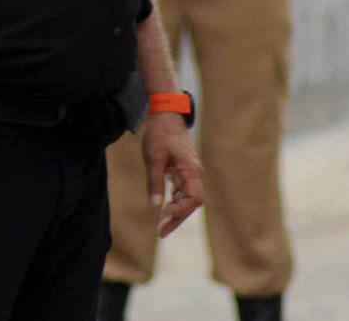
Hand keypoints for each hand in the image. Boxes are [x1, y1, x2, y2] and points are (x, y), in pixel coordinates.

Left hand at [140, 112, 202, 237]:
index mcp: (191, 170)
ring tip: (160, 228)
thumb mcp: (153, 157)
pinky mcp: (183, 173)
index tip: (163, 215)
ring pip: (187, 200)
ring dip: (175, 214)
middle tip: (161, 232)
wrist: (165, 116)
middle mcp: (194, 174)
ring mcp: (189, 174)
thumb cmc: (160, 134)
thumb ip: (155, 181)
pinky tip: (164, 213)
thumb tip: (155, 205)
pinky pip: (182, 193)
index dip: (180, 209)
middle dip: (177, 218)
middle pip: (191, 203)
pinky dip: (174, 203)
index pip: (194, 198)